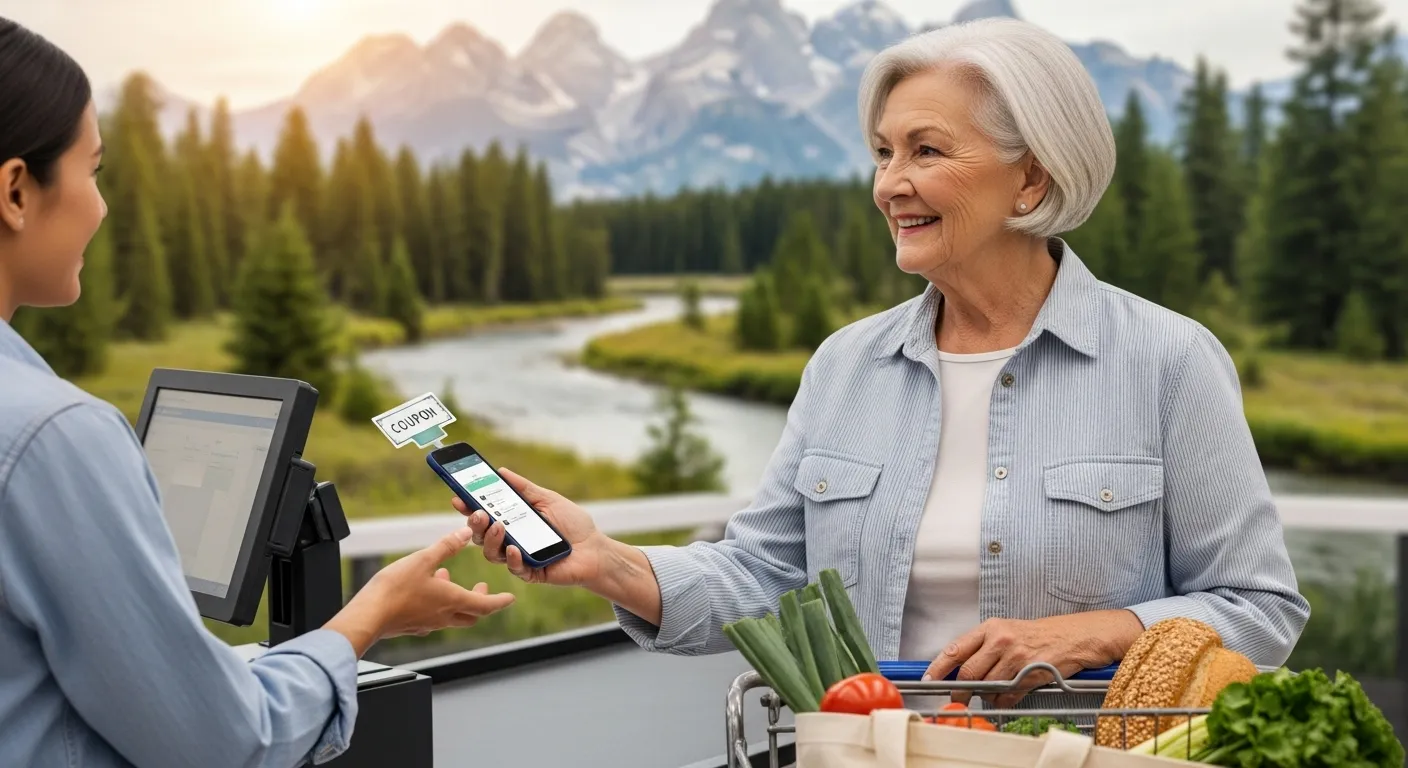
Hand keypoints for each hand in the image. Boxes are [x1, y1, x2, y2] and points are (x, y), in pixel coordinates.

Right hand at [325, 527, 515, 655]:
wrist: (368, 616)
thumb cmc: (395, 590)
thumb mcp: (423, 559)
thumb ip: (446, 546)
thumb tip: (465, 534)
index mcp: (453, 601)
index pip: (487, 605)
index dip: (501, 601)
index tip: (510, 598)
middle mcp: (444, 616)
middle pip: (473, 614)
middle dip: (482, 601)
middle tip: (483, 588)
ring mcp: (429, 624)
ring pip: (453, 616)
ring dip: (458, 599)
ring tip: (447, 578)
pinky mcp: (414, 626)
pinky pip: (434, 617)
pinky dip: (439, 603)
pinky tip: (426, 588)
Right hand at [455, 467, 610, 587]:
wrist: (595, 549)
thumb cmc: (573, 524)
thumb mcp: (548, 499)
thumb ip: (525, 488)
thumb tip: (501, 471)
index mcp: (512, 521)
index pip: (484, 514)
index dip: (469, 506)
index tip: (458, 496)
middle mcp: (510, 540)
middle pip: (481, 535)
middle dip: (475, 523)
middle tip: (477, 512)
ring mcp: (518, 558)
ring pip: (491, 553)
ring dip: (491, 539)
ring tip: (498, 526)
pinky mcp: (530, 573)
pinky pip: (514, 567)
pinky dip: (512, 558)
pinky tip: (514, 548)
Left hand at [924, 610, 1144, 707]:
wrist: (1073, 636)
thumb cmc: (1037, 634)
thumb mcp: (1005, 631)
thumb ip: (981, 648)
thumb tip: (956, 670)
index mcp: (990, 627)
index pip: (955, 649)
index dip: (938, 668)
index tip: (929, 680)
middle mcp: (1001, 640)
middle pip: (968, 673)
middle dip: (960, 690)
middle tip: (958, 698)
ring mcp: (1016, 657)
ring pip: (987, 686)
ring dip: (985, 695)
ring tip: (992, 691)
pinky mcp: (1031, 673)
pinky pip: (1007, 696)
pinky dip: (1002, 701)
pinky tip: (1006, 695)